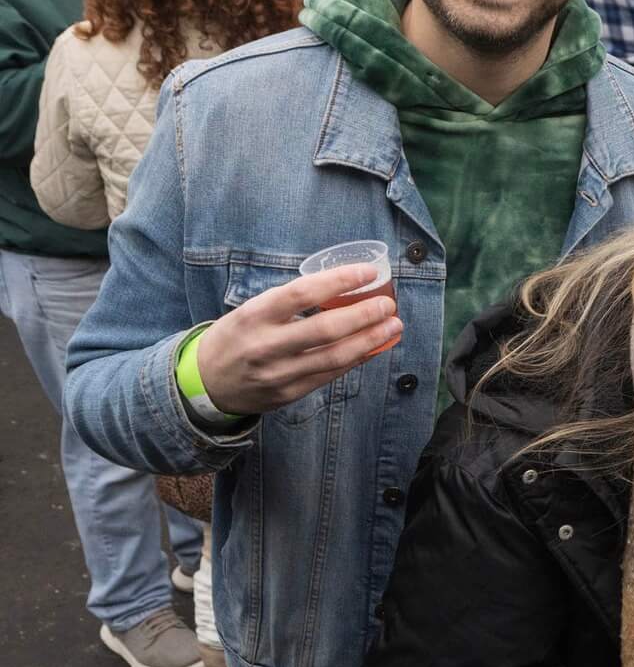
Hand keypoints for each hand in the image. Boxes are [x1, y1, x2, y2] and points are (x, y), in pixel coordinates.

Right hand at [194, 266, 400, 415]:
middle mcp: (265, 346)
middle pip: (326, 329)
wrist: (207, 382)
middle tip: (388, 304)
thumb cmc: (238, 336)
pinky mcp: (288, 394)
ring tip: (393, 326)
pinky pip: (331, 374)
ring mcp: (278, 373)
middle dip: (364, 315)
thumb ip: (290, 301)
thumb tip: (343, 285)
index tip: (368, 272)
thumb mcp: (252, 311)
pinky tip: (374, 346)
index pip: (302, 292)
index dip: (339, 280)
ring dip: (370, 340)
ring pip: (334, 356)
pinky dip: (357, 358)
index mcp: (254, 315)